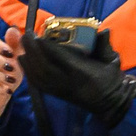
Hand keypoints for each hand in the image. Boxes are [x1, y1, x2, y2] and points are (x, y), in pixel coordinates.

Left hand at [16, 28, 135, 123]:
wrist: (110, 104)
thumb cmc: (112, 80)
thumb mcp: (112, 61)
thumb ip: (105, 46)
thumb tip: (102, 30)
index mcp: (84, 73)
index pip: (62, 60)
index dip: (48, 48)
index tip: (39, 36)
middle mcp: (70, 83)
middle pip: (45, 67)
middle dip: (33, 51)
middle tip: (26, 35)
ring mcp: (62, 90)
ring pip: (39, 76)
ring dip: (28, 60)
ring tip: (22, 45)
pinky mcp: (58, 94)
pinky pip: (39, 84)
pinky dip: (28, 71)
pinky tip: (23, 60)